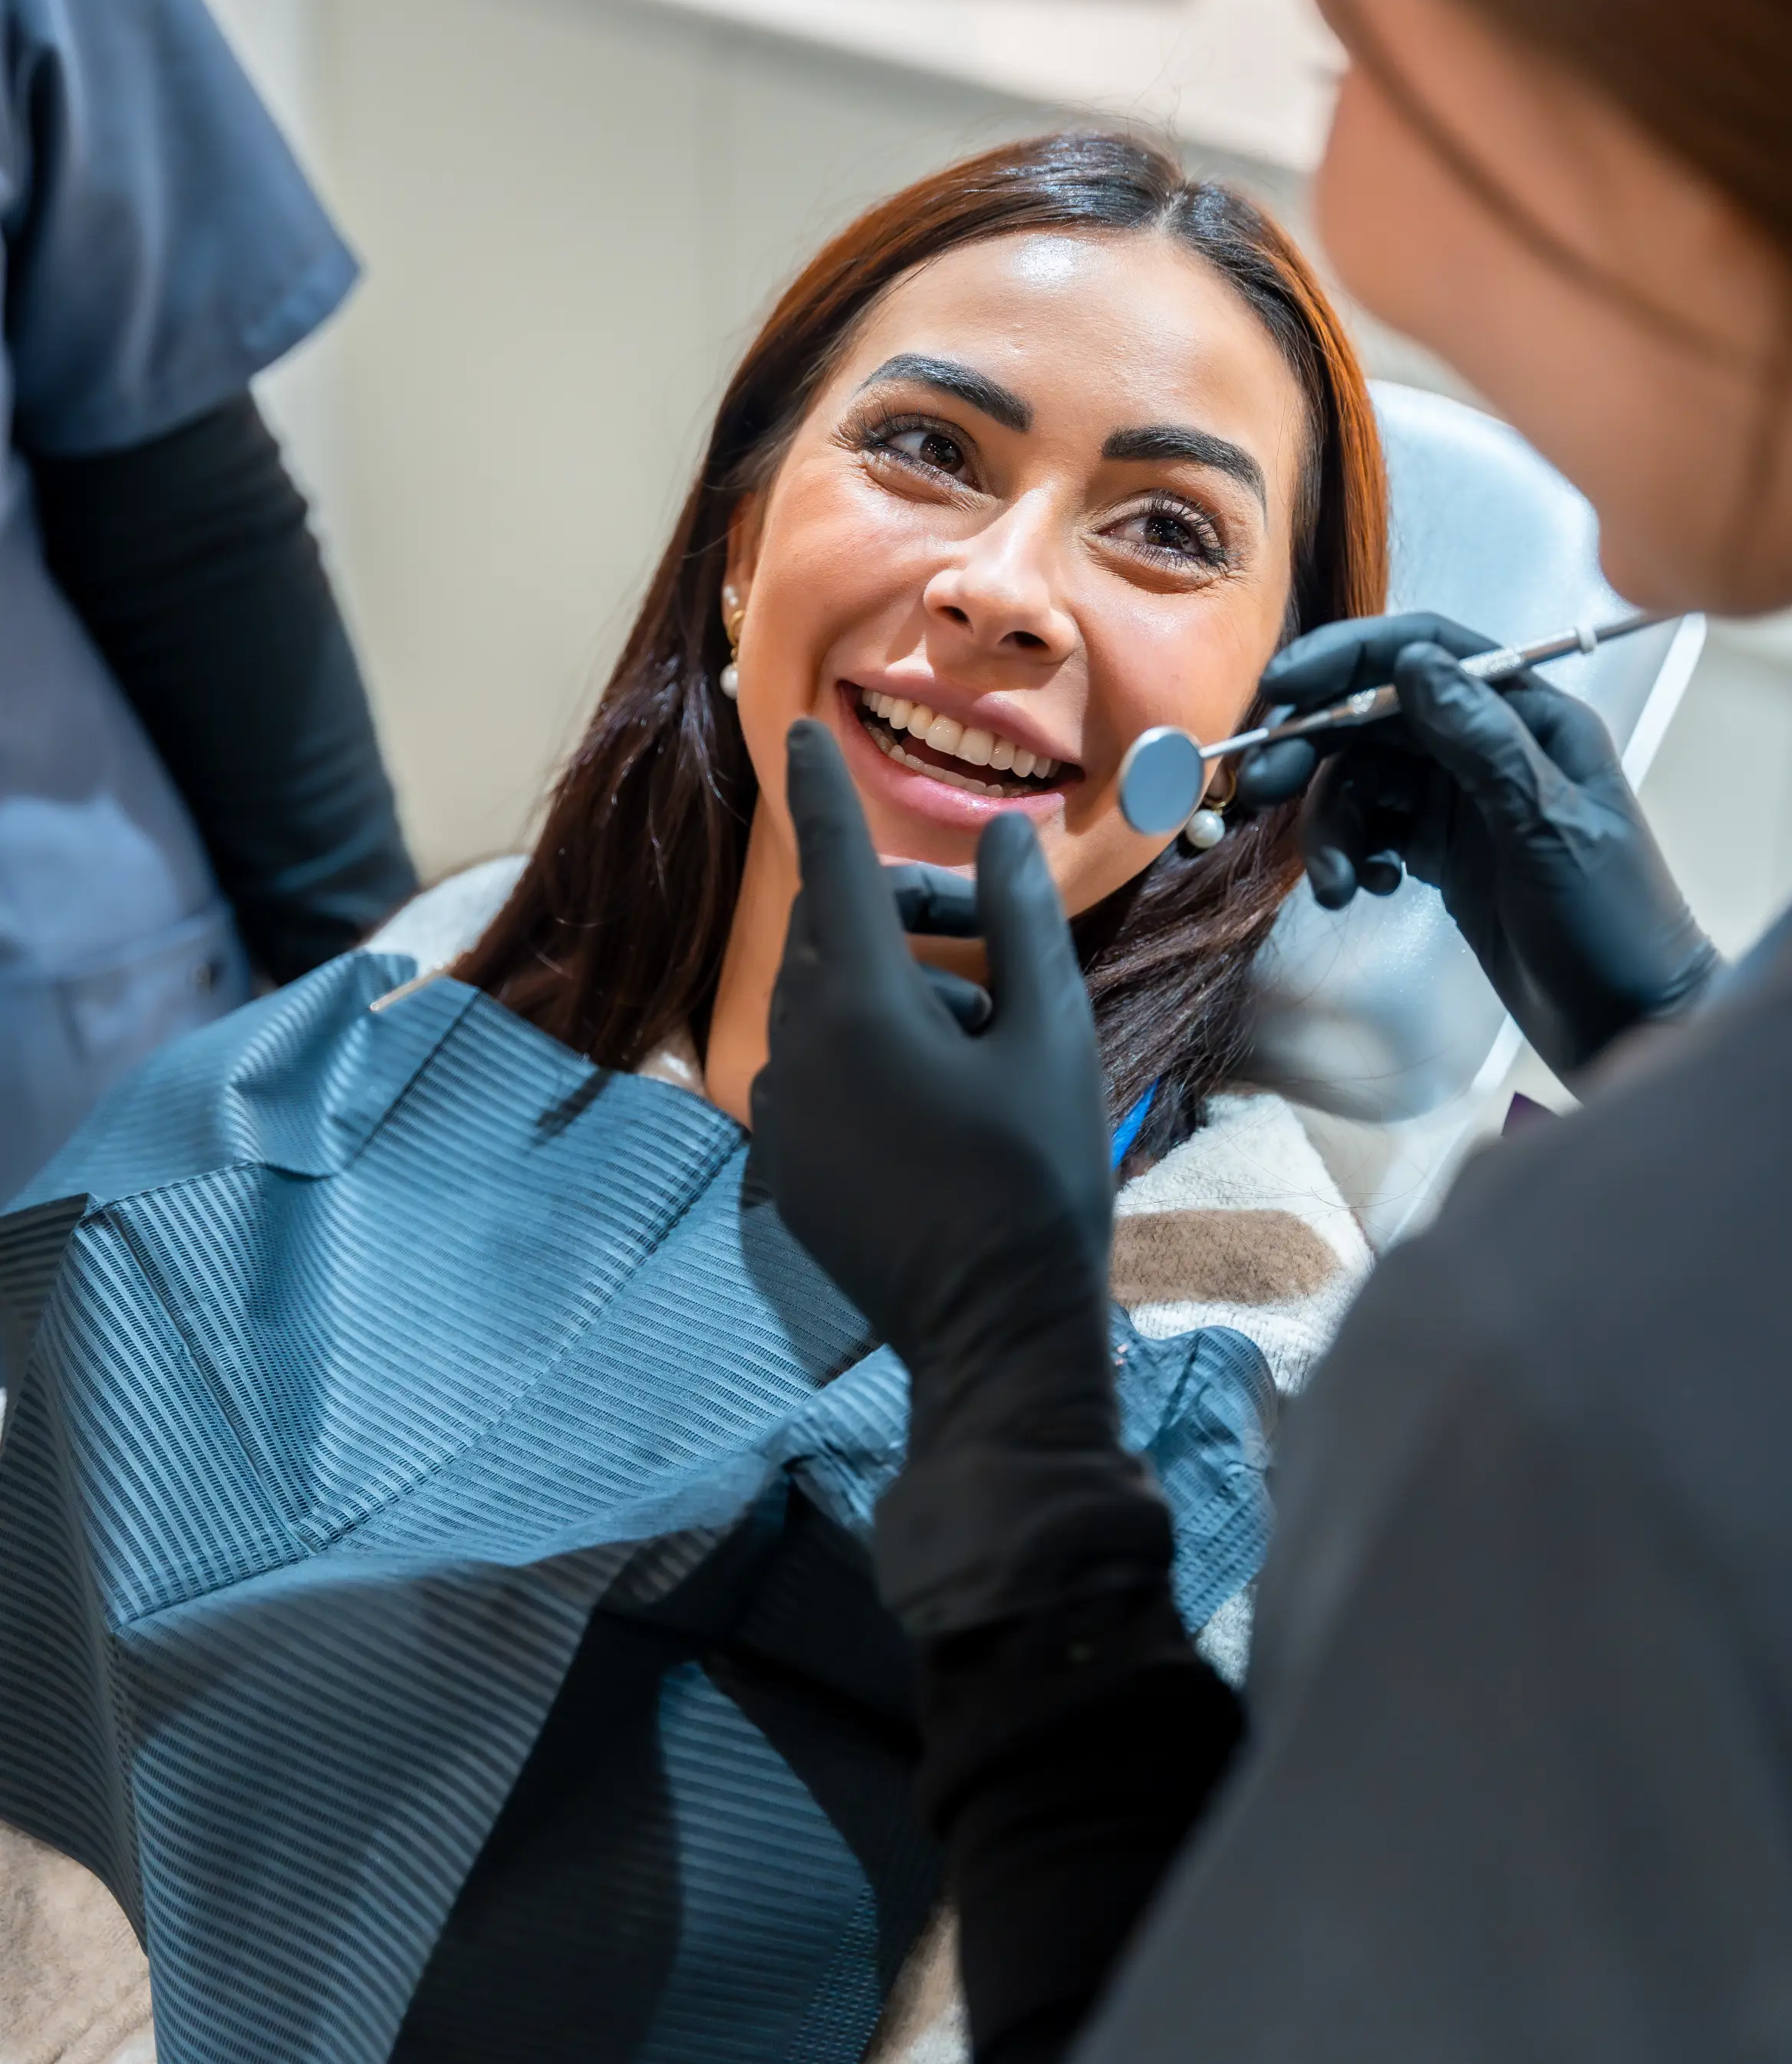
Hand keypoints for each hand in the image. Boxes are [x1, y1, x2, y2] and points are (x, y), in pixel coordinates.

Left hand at [752, 723, 1167, 1632]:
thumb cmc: (1037, 1180)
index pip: (833, 862)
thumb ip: (1019, 923)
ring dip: (894, 985)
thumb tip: (1002, 836)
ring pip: (825, 1002)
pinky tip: (944, 1096)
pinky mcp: (786, 1162)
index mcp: (857, 1005)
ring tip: (985, 1033)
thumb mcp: (1050, 1037)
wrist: (991, 1334)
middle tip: (982, 924)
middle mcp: (796, 1047)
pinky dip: (870, 1048)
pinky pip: (818, 1066)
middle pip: (832, 932)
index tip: (795, 729)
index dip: (824, 790)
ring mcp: (782, 1111)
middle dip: (898, 906)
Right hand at [1234, 612, 1717, 1077]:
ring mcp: (1464, 799)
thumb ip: (1483, 742)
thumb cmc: (1611, 921)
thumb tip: (1413, 661)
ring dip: (1331, 825)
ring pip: (1365, 781)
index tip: (1282, 687)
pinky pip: (1372, 829)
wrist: (1628, 1019)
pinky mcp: (1442, 851)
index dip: (1348, 657)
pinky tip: (1363, 890)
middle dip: (1315, 749)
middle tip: (1260, 789)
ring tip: (1332, 885)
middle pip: (1377, 715)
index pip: (1427, 653)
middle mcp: (1491, 746)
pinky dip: (1352, 854)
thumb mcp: (1547, 826)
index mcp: (1530, 718)